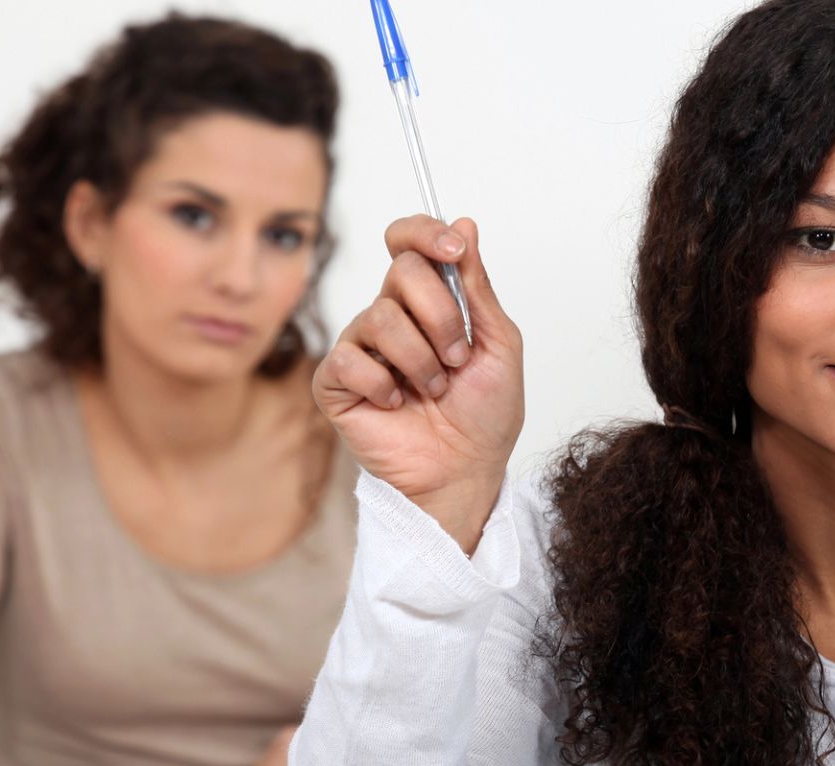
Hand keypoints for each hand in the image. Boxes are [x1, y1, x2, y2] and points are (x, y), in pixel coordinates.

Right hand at [314, 216, 524, 552]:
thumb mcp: (499, 344)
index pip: (408, 243)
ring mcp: (360, 348)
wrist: (466, 471)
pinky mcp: (335, 383)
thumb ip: (479, 287)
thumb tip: (465, 225)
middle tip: (457, 358)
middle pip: (401, 272)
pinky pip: (349, 359)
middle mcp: (390, 316)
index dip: (425, 234)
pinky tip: (396, 405)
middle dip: (441, 316)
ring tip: (434, 390)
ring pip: (381, 318)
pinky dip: (383, 385)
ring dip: (421, 360)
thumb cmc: (485, 415)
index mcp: (427, 301)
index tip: (454, 250)